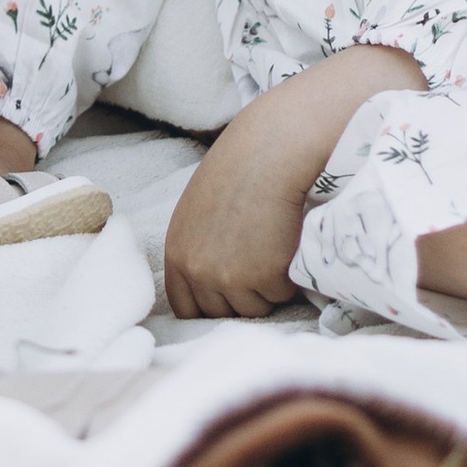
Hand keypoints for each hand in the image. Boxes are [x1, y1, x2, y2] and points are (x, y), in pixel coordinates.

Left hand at [163, 47, 424, 320]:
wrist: (272, 151)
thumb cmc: (242, 170)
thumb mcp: (201, 211)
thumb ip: (199, 249)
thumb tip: (211, 284)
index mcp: (177, 254)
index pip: (186, 309)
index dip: (210, 305)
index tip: (230, 296)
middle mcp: (197, 271)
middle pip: (221, 315)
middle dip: (242, 298)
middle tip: (259, 261)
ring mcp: (229, 278)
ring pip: (254, 308)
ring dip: (267, 288)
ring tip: (272, 244)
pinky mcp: (264, 279)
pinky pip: (281, 294)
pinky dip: (288, 277)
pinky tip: (286, 241)